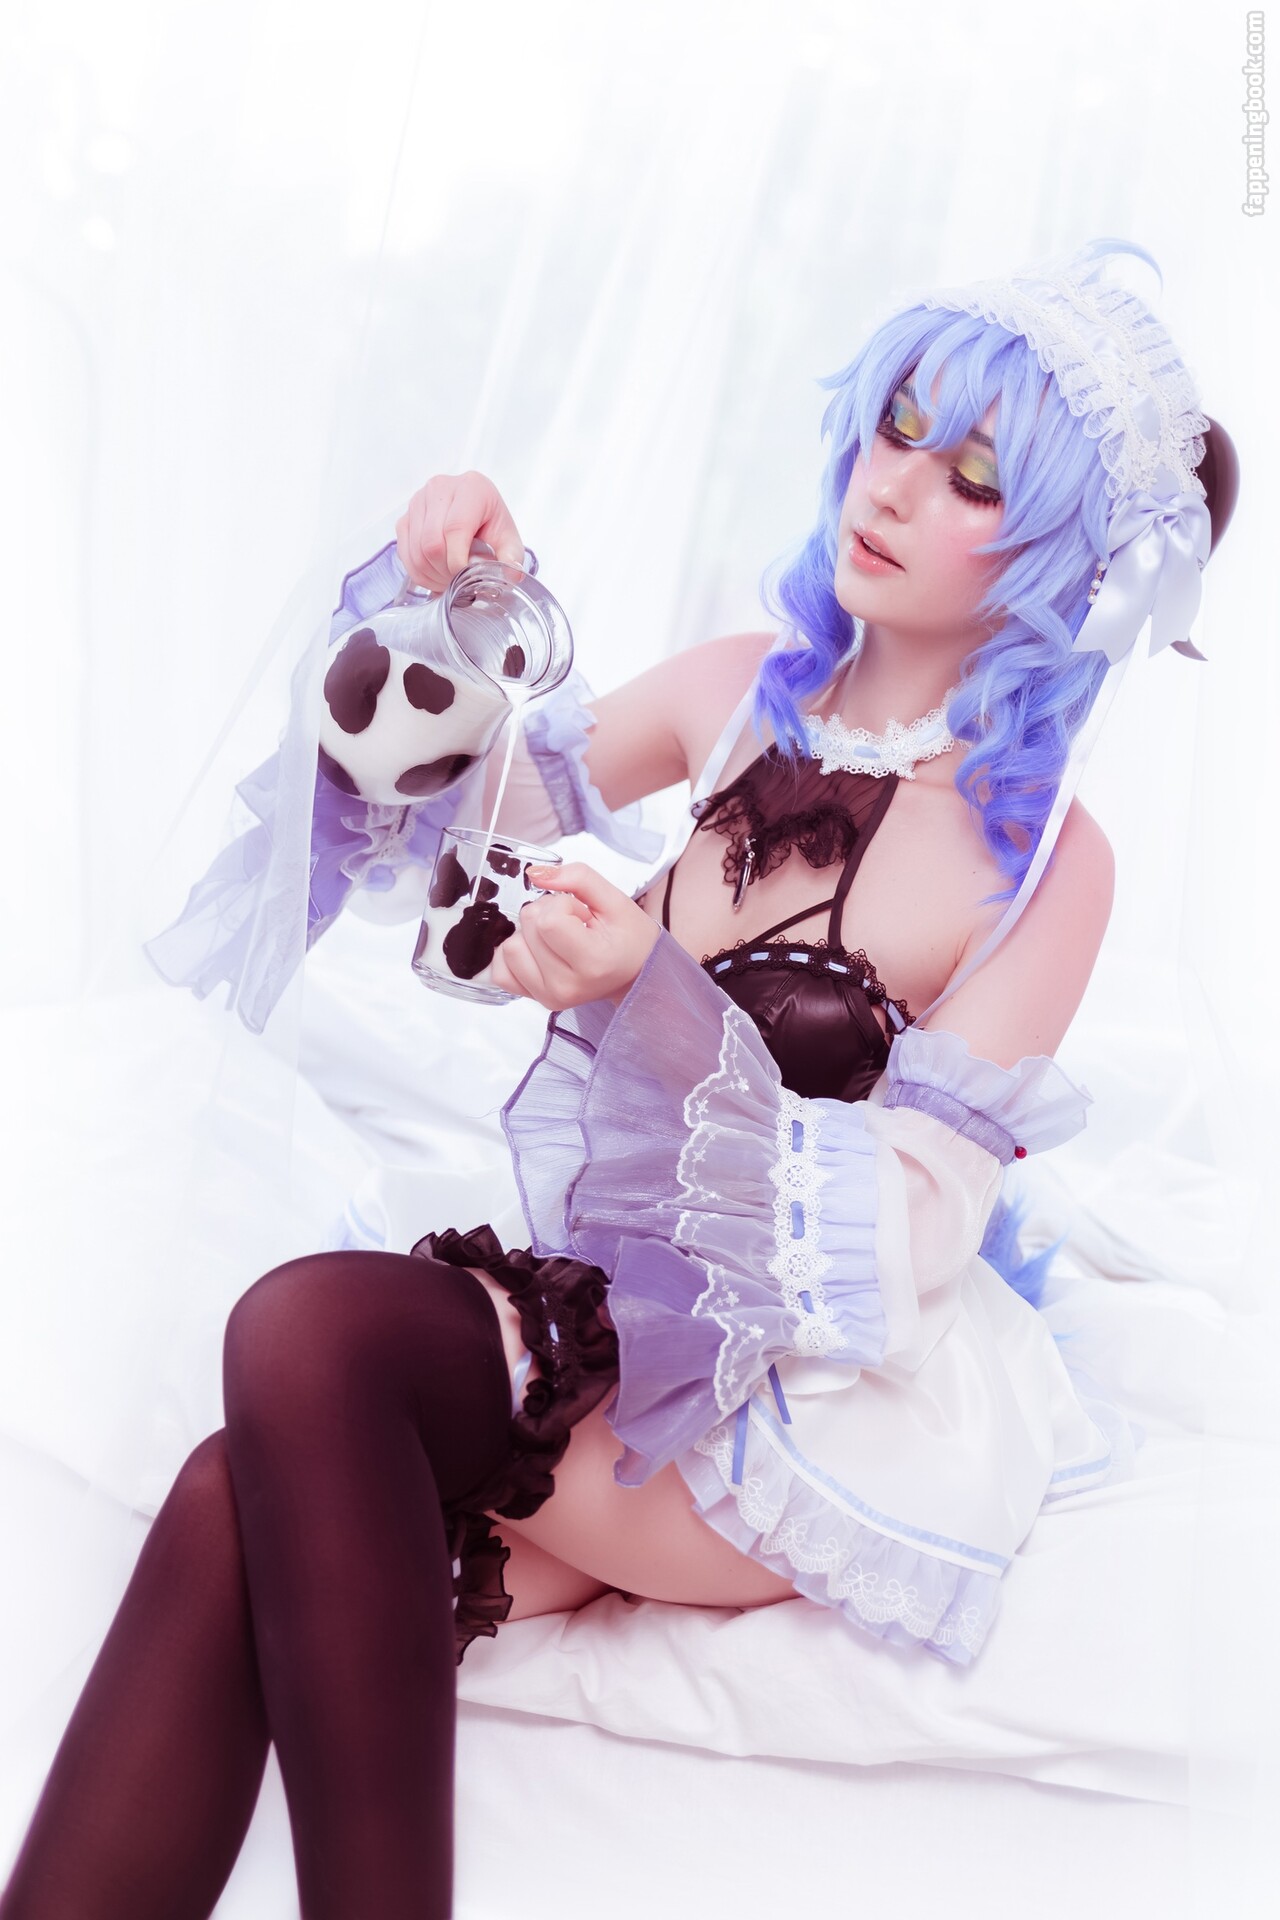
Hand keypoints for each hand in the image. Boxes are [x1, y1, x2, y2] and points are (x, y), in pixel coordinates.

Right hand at [395, 471, 525, 592]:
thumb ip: (512, 557)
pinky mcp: (405, 517)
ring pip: (416, 551)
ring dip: (431, 575)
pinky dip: (419, 573)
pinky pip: (405, 553)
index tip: (466, 577)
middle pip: (432, 543)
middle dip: (445, 571)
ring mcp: (418, 502)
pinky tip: (435, 575)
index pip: (455, 528)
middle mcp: (440, 489)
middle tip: (459, 582)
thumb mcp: (509, 538)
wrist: (475, 510)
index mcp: (470, 488)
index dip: (457, 561)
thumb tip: (510, 574)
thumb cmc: (491, 522)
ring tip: (449, 580)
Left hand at [489, 862, 661, 1010]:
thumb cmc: (630, 938)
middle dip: (547, 913)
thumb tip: (533, 873)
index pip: (549, 921)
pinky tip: (537, 949)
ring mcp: (548, 996)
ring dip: (529, 932)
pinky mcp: (535, 999)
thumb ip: (579, 877)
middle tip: (575, 924)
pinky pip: (501, 971)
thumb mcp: (615, 900)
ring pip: (509, 948)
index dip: (562, 905)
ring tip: (558, 938)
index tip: (583, 914)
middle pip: (527, 928)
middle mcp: (566, 986)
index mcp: (592, 963)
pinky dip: (514, 953)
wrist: (635, 973)